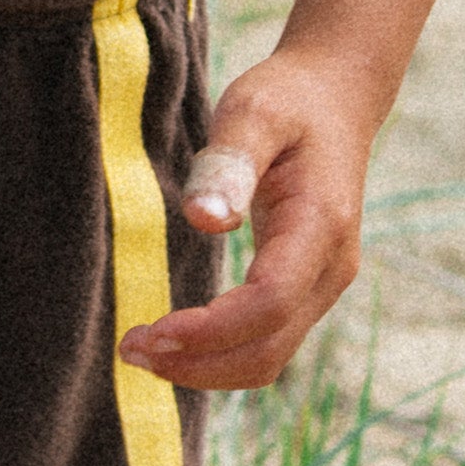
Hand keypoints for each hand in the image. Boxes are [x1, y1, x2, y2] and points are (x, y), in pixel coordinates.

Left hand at [117, 49, 371, 391]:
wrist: (335, 97)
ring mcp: (322, 283)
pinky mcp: (305, 287)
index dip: (210, 330)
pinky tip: (175, 339)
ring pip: (269, 357)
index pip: (268, 304)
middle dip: (199, 364)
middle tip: (129, 349)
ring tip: (142, 350)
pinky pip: (266, 341)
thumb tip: (205, 219)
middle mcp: (330, 267)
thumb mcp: (254, 111)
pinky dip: (220, 354)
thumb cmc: (287, 100)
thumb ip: (229, 161)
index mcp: (320, 225)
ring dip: (207, 368)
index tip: (151, 332)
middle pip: (269, 350)